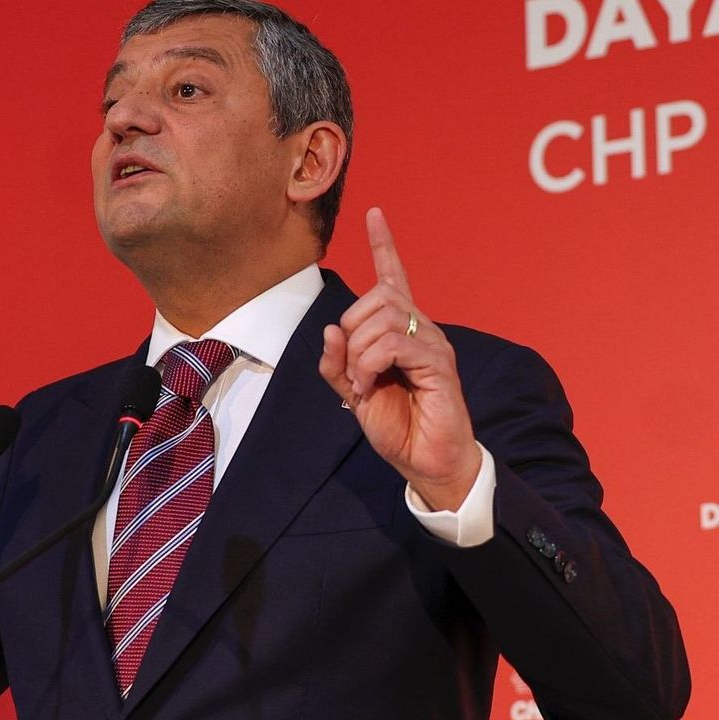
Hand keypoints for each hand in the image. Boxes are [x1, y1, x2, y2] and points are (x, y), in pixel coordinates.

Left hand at [319, 208, 481, 510]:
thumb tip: (330, 329)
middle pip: (377, 298)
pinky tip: (369, 385)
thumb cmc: (397, 426)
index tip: (374, 214)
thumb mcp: (352, 393)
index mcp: (402, 332)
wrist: (427, 461)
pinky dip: (369, 364)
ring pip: (383, 319)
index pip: (393, 278)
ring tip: (362, 383)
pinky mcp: (439, 365)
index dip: (383, 245)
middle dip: (351, 331)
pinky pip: (394, 345)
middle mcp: (422, 330)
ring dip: (358, 353)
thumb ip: (337, 363)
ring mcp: (433, 345)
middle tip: (353, 372)